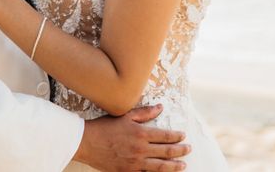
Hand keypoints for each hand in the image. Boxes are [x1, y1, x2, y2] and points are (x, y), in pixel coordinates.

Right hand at [75, 104, 189, 171]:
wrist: (86, 142)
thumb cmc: (105, 127)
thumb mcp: (125, 115)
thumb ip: (145, 112)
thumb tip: (160, 107)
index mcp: (141, 133)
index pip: (165, 136)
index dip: (177, 136)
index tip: (183, 136)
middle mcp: (140, 149)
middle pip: (166, 152)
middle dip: (180, 151)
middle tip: (188, 150)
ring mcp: (134, 163)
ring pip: (160, 166)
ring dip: (174, 166)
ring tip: (183, 166)